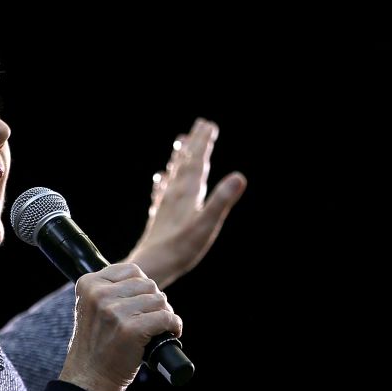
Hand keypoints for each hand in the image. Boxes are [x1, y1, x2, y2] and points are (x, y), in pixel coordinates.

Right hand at [59, 263, 182, 390]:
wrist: (89, 378)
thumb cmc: (95, 346)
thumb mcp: (91, 309)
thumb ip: (108, 291)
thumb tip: (145, 282)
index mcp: (88, 285)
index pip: (131, 270)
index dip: (142, 287)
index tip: (141, 303)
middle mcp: (99, 295)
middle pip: (148, 284)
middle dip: (155, 301)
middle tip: (152, 318)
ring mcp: (115, 312)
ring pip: (159, 300)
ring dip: (165, 314)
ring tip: (158, 328)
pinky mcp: (131, 329)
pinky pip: (166, 318)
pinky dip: (174, 326)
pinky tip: (171, 333)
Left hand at [125, 118, 246, 288]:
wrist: (151, 266)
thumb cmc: (181, 249)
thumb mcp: (206, 225)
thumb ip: (221, 201)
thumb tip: (240, 176)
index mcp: (188, 192)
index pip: (198, 161)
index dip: (204, 142)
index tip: (209, 124)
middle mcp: (175, 193)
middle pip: (186, 162)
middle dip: (194, 143)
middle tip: (201, 124)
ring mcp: (165, 204)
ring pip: (174, 173)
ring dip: (180, 157)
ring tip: (181, 142)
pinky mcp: (159, 217)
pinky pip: (163, 191)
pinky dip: (165, 180)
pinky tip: (161, 179)